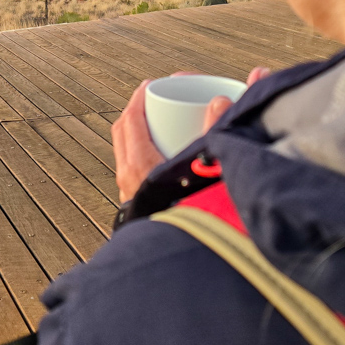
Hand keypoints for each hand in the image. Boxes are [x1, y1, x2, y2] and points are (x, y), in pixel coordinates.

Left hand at [111, 67, 271, 201]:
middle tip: (158, 98)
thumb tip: (220, 98)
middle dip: (139, 111)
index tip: (153, 83)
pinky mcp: (138, 206)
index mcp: (139, 165)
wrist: (184, 260)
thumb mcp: (208, 166)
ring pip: (126, 153)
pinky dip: (143, 153)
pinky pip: (133, 169)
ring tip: (162, 123)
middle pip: (125, 134)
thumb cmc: (196, 213)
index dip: (140, 98)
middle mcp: (128, 179)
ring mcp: (130, 195)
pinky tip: (163, 154)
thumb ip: (217, 131)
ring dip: (141, 133)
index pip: (130, 121)